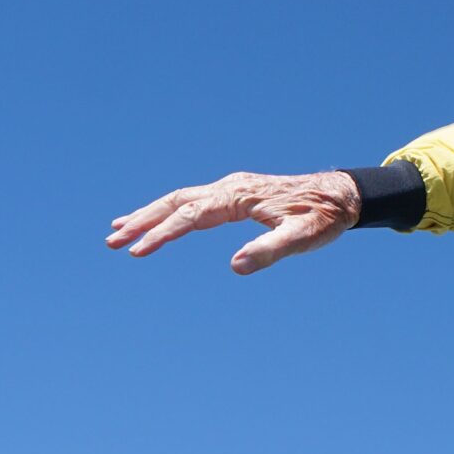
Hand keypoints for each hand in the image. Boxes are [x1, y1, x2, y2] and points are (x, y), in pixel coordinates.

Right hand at [106, 170, 360, 273]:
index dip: (162, 234)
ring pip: (181, 198)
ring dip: (150, 214)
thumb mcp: (303, 237)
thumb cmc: (323, 217)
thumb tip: (235, 266)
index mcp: (240, 196)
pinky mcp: (235, 193)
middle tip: (111, 241)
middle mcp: (230, 187)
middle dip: (143, 221)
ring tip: (119, 230)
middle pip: (176, 202)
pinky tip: (157, 220)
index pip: (191, 216)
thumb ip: (271, 250)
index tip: (137, 252)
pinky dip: (170, 209)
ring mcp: (231, 188)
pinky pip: (194, 200)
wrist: (341, 195)